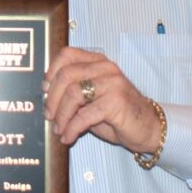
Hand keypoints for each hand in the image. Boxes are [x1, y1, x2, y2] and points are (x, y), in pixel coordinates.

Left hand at [42, 47, 160, 153]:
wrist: (147, 128)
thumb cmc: (117, 113)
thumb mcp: (92, 98)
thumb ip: (74, 92)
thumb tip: (46, 98)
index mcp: (97, 62)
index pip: (67, 55)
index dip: (51, 72)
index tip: (44, 90)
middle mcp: (105, 68)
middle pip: (66, 75)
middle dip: (52, 98)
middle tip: (48, 115)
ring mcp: (112, 83)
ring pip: (73, 94)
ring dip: (61, 115)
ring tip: (58, 128)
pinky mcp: (116, 102)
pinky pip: (85, 115)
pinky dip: (72, 128)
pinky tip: (68, 137)